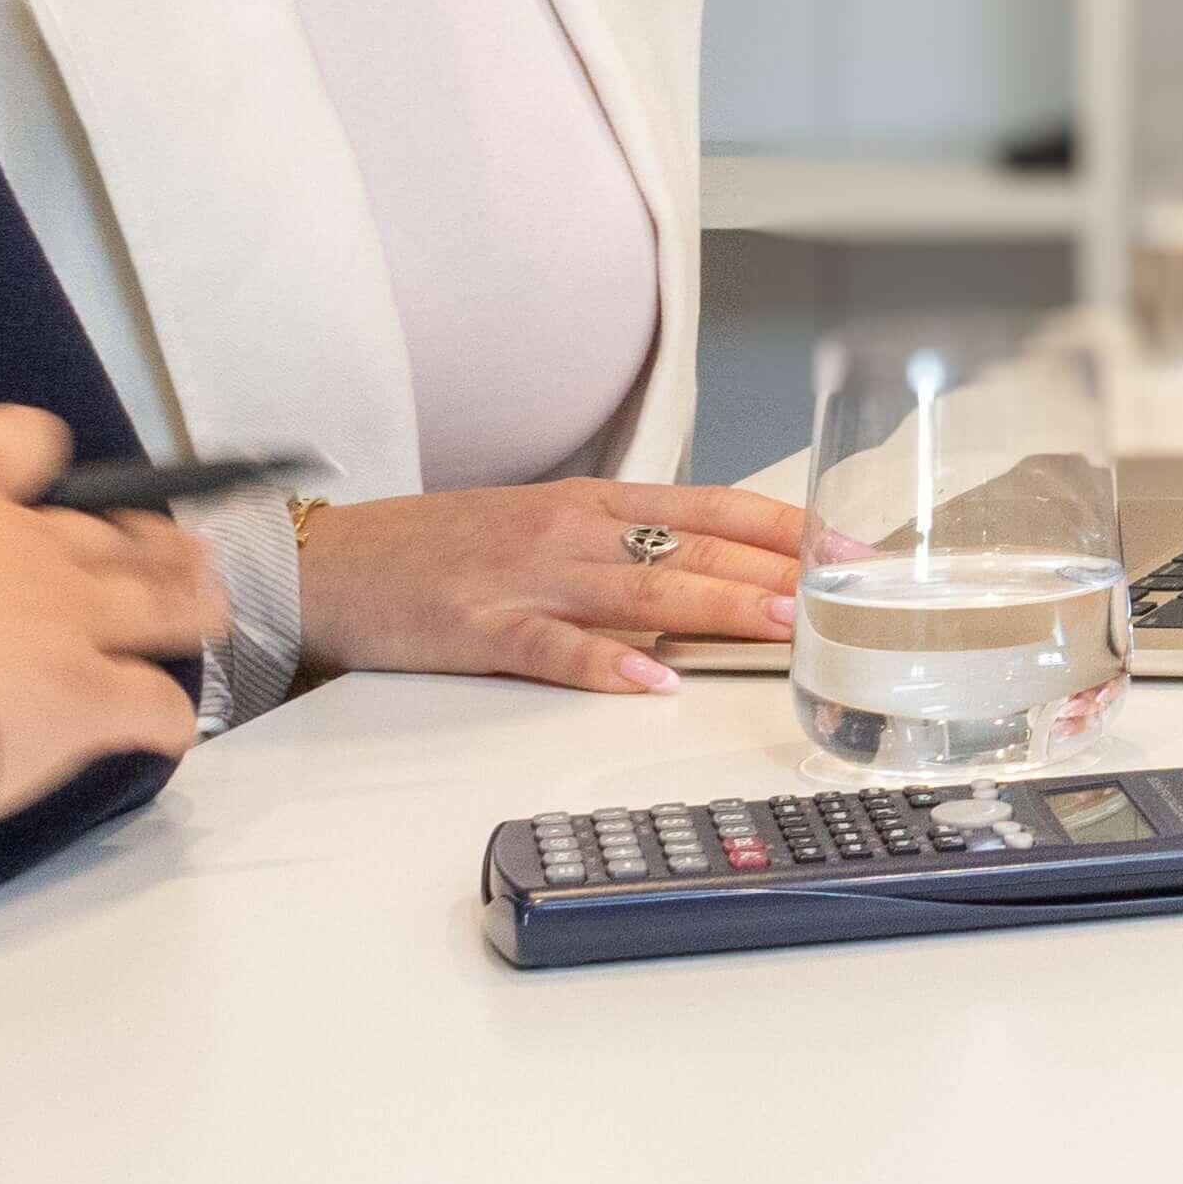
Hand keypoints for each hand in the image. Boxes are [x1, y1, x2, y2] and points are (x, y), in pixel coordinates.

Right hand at [0, 404, 215, 816]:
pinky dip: (167, 719)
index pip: (17, 440)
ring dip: (191, 603)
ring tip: (210, 608)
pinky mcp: (87, 701)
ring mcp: (68, 622)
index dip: (33, 454)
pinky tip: (165, 730)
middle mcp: (24, 546)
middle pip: (112, 532)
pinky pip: (156, 708)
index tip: (38, 471)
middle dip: (145, 543)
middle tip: (171, 552)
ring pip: (165, 603)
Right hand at [300, 478, 817, 695]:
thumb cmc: (444, 551)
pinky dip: (602, 662)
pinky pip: (550, 646)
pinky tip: (648, 679)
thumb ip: (626, 549)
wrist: (331, 561)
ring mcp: (526, 578)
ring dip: (719, 607)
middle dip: (777, 571)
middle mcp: (571, 531)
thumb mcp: (547, 530)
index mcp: (594, 504)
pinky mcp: (478, 628)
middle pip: (693, 549)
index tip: (850, 549)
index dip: (787, 528)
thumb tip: (713, 578)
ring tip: (781, 624)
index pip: (713, 508)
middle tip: (844, 592)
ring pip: (641, 590)